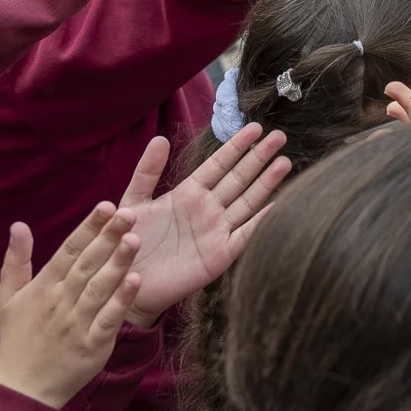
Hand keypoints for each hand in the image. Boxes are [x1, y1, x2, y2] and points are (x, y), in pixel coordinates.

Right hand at [0, 204, 142, 408]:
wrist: (22, 389)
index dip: (89, 227)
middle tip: (129, 213)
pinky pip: (108, 320)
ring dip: (118, 263)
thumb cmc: (18, 338)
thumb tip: (18, 224)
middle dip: (108, 237)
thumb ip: (16, 260)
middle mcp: (60, 302)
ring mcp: (76, 324)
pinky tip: (136, 281)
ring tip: (135, 239)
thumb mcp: (9, 297)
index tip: (107, 205)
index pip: (69, 250)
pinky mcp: (91, 346)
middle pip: (87, 264)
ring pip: (99, 288)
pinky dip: (121, 301)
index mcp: (44, 287)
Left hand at [116, 128, 290, 327]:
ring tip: (285, 162)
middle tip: (280, 136)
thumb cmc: (126, 242)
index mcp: (188, 194)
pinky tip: (278, 205)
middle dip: (259, 158)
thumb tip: (160, 138)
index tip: (255, 128)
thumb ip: (147, 171)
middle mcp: (207, 209)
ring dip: (267, 183)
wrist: (126, 282)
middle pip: (239, 178)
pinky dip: (262, 221)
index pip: (218, 164)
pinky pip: (245, 235)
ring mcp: (216, 231)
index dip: (237, 146)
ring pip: (247, 202)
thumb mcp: (134, 201)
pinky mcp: (220, 256)